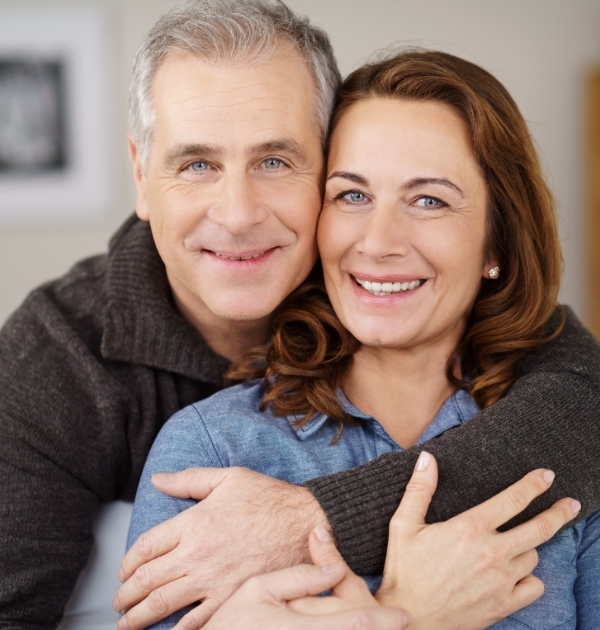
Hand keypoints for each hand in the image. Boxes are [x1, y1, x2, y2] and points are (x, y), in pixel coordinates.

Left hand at [114, 466, 327, 629]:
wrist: (306, 523)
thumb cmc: (269, 499)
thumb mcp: (229, 478)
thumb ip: (190, 479)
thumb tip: (158, 479)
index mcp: (194, 523)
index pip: (146, 547)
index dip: (128, 562)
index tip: (124, 571)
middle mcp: (198, 554)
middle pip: (148, 579)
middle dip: (127, 595)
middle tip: (120, 602)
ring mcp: (214, 580)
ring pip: (164, 604)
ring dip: (140, 617)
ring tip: (128, 623)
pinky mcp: (232, 598)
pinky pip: (197, 621)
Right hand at [203, 525, 408, 629]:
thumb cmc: (232, 623)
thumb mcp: (258, 588)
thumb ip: (298, 578)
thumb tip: (333, 568)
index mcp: (302, 629)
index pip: (355, 622)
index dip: (383, 620)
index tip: (404, 615)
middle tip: (399, 622)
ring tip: (378, 627)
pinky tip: (347, 628)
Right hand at [376, 451, 580, 629]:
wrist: (410, 620)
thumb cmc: (404, 571)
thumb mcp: (403, 525)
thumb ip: (419, 489)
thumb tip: (427, 458)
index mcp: (469, 529)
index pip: (513, 500)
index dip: (533, 485)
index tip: (547, 475)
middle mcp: (492, 553)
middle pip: (539, 528)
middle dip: (559, 512)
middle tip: (571, 503)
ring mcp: (502, 581)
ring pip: (533, 556)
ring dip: (528, 546)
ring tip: (517, 543)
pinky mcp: (504, 604)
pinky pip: (534, 586)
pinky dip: (529, 577)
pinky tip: (517, 572)